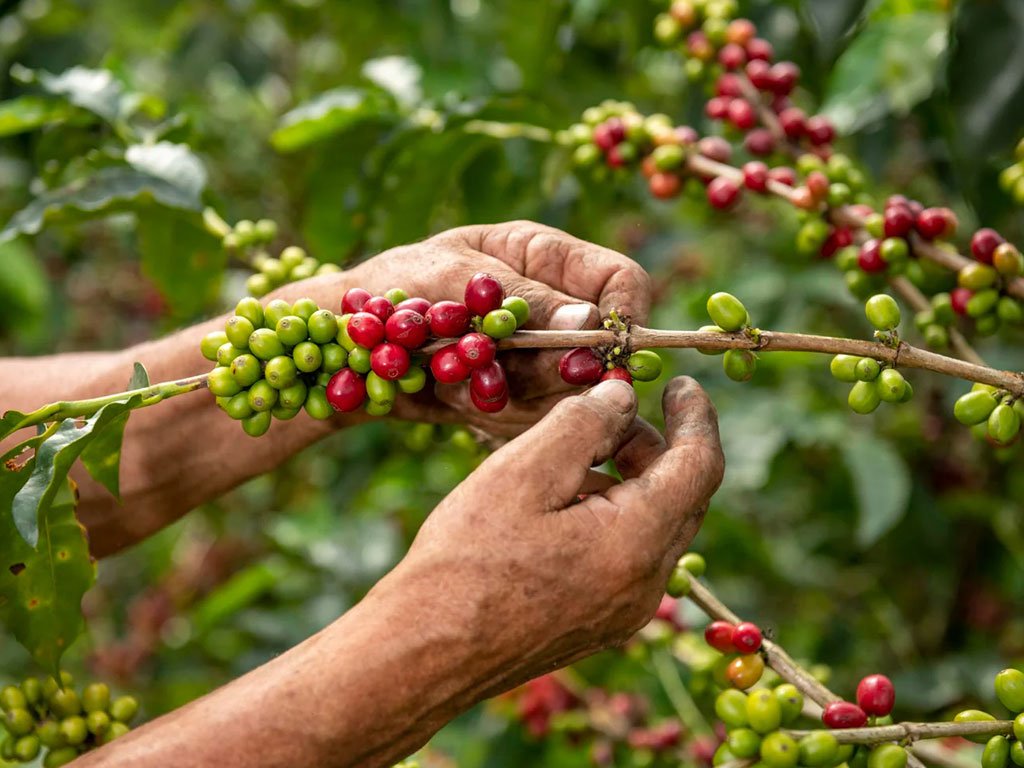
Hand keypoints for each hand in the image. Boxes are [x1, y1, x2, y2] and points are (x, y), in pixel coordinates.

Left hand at [347, 220, 651, 436]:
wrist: (343, 347)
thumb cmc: (392, 289)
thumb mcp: (452, 277)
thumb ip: (523, 299)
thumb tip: (591, 322)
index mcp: (545, 256)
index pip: (620, 280)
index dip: (624, 315)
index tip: (605, 351)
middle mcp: (552, 307)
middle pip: (602, 345)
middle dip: (563, 368)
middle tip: (509, 372)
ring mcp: (536, 356)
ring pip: (571, 389)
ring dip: (521, 393)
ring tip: (457, 373)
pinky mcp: (516, 397)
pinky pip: (536, 418)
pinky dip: (497, 413)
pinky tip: (453, 395)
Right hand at [383, 376, 723, 697]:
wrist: (425, 652)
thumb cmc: (466, 559)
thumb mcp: (523, 471)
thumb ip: (584, 422)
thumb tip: (624, 397)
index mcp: (637, 543)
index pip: (700, 466)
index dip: (695, 417)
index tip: (679, 383)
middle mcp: (645, 585)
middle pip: (681, 496)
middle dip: (654, 446)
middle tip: (607, 412)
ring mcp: (624, 612)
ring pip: (654, 526)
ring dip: (629, 480)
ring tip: (569, 456)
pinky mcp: (599, 624)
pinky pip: (629, 556)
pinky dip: (612, 515)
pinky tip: (558, 505)